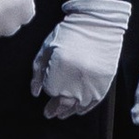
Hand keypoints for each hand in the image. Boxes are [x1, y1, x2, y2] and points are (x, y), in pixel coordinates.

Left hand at [31, 0, 131, 118]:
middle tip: (50, 113)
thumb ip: (38, 71)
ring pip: (77, 105)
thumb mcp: (47, 48)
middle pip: (63, 102)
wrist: (98, 25)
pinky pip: (93, 102)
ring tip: (62, 114)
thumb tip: (35, 92)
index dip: (48, 91)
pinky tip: (78, 110)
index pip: (50, 90)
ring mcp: (91, 82)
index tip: (46, 93)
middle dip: (54, 109)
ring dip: (68, 111)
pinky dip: (85, 108)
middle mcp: (76, 79)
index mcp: (59, 69)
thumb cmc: (70, 33)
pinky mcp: (104, 83)